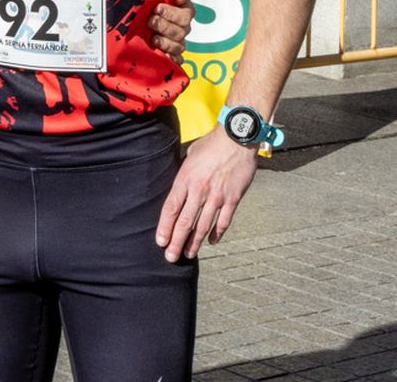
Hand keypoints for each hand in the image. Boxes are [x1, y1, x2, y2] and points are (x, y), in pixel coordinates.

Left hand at [149, 0, 194, 57]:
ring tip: (153, 38)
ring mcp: (179, 42)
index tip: (157, 8)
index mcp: (184, 11)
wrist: (141, 16)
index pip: (186, 13)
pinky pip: (177, 60)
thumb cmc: (151, 1)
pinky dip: (171, 60)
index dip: (172, 12)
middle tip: (150, 21)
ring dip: (165, 42)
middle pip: (181, 31)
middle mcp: (184, 27)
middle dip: (164, 25)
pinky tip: (163, 56)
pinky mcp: (172, 55)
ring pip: (179, 46)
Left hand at [155, 128, 256, 261]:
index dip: (164, 228)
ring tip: (188, 254)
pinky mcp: (233, 198)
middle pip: (184, 222)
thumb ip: (184, 174)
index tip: (160, 242)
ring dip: (195, 242)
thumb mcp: (190, 156)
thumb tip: (179, 186)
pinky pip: (224, 221)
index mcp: (185, 179)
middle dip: (176, 242)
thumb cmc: (211, 145)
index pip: (170, 209)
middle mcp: (199, 191)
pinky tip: (211, 242)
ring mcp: (217, 196)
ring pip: (203, 226)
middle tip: (170, 257)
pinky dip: (217, 233)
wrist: (237, 138)